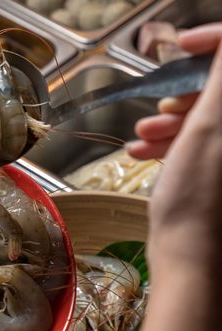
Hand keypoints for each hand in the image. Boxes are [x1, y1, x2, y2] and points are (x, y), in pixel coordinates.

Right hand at [130, 24, 221, 267]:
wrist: (193, 261)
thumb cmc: (198, 199)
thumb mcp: (208, 126)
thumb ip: (221, 77)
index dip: (212, 43)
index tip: (179, 47)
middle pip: (220, 91)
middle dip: (184, 95)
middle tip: (159, 114)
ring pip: (207, 117)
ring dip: (171, 121)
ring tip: (142, 139)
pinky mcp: (220, 172)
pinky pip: (201, 143)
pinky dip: (173, 142)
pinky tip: (144, 152)